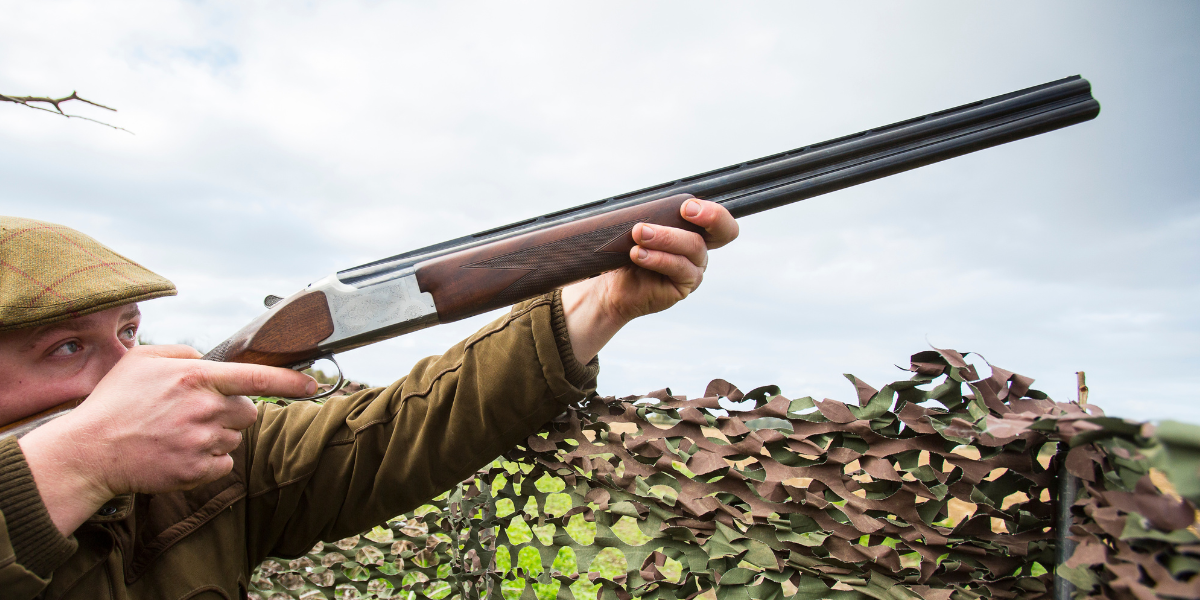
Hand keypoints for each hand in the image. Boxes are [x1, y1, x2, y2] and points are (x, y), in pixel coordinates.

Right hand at [19, 344, 315, 535]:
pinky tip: (179, 452)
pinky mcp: (198, 470)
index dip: (291, 380)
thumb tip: (208, 359)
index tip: (313, 383)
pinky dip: (208, 459)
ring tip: (178, 433)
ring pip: (235, 437)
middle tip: (197, 412)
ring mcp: (202, 442)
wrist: (89, 452)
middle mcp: (205, 409)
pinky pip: (224, 462)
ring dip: (217, 435)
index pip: (257, 377)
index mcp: (195, 378)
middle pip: (249, 411)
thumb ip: (183, 353)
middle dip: (232, 411)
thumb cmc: (115, 402)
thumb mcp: (143, 360)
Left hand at [561, 198, 738, 362]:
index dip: (715, 212)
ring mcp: (695, 269)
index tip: (688, 206)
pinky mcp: (685, 285)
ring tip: (638, 233)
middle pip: (720, 231)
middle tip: (683, 209)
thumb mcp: (642, 227)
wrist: (612, 285)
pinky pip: (679, 267)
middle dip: (707, 216)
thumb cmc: (626, 252)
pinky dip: (658, 258)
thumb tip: (655, 206)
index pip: (720, 220)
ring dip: (665, 237)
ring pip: (693, 246)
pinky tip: (639, 254)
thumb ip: (656, 215)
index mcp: (694, 231)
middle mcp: (700, 250)